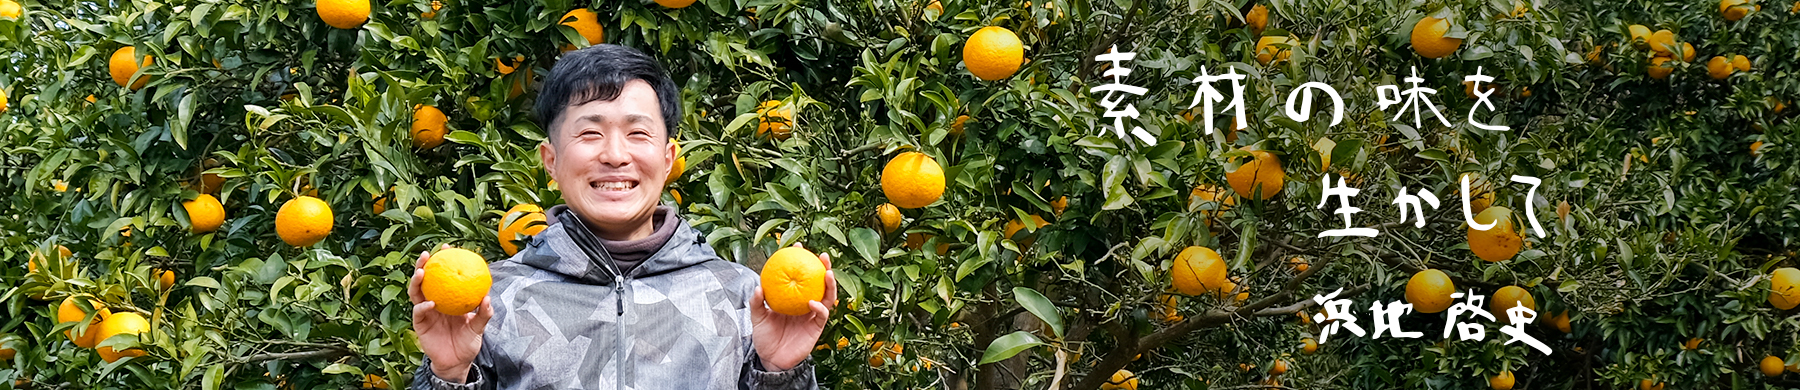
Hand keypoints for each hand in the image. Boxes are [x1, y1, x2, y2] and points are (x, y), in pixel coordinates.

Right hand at [409, 244, 493, 382]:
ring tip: (422, 272)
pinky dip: (423, 306)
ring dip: (417, 281)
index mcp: (448, 298)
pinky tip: (430, 302)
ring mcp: (425, 312)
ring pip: (416, 292)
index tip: (447, 247)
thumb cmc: (467, 342)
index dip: (444, 261)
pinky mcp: (420, 324)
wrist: (457, 362)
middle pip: (425, 279)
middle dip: (423, 264)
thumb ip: (484, 313)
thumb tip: (488, 298)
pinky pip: (419, 312)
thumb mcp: (479, 327)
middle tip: (427, 254)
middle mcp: (434, 301)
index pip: (444, 276)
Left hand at [749, 243, 835, 371]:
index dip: (801, 261)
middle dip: (825, 268)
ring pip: (828, 297)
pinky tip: (813, 302)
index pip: (799, 276)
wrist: (770, 359)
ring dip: (830, 285)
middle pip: (819, 283)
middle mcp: (805, 304)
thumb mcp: (757, 318)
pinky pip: (822, 315)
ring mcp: (812, 316)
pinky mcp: (816, 328)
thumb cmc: (765, 337)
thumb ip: (757, 302)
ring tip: (827, 272)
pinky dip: (819, 307)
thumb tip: (758, 287)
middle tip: (823, 256)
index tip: (798, 246)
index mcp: (793, 298)